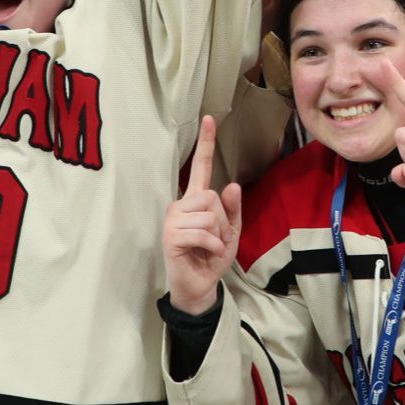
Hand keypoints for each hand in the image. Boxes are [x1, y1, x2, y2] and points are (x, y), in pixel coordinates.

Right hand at [163, 116, 242, 313]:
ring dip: (218, 235)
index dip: (206, 144)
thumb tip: (231, 185)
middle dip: (223, 220)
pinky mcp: (170, 235)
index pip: (201, 167)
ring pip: (209, 215)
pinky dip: (212, 246)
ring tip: (209, 248)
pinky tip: (205, 254)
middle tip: (216, 238)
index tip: (209, 119)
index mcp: (196, 200)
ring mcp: (173, 219)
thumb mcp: (231, 232)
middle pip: (211, 196)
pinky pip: (203, 232)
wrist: (200, 285)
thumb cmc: (212, 256)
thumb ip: (233, 209)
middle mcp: (181, 205)